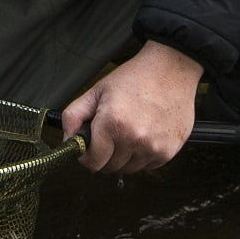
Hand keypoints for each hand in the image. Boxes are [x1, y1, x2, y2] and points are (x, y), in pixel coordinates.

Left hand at [61, 42, 204, 173]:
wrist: (171, 69)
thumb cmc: (134, 78)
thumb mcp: (97, 90)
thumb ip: (73, 116)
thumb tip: (67, 142)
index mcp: (112, 124)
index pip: (92, 162)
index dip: (87, 156)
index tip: (89, 148)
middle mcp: (134, 139)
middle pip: (110, 168)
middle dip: (105, 155)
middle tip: (110, 134)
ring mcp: (153, 147)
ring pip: (129, 169)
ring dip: (124, 157)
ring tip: (129, 131)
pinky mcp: (168, 152)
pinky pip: (147, 166)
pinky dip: (143, 155)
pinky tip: (145, 133)